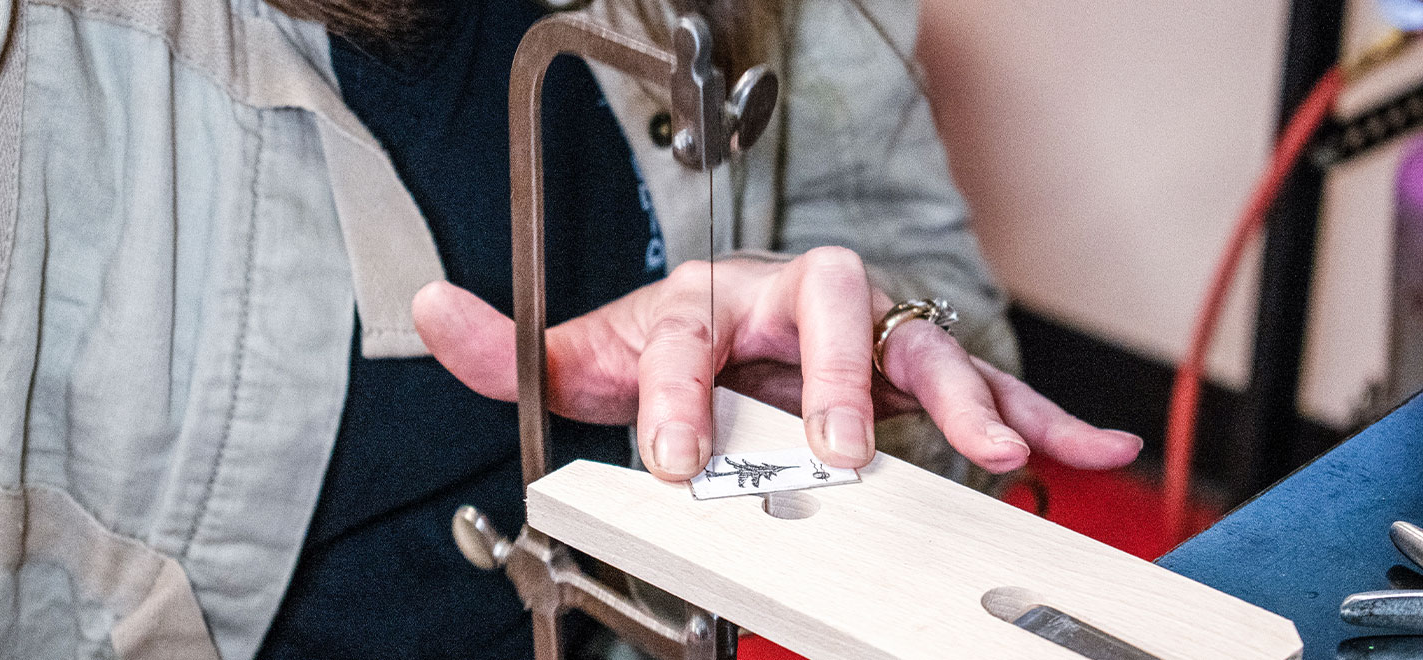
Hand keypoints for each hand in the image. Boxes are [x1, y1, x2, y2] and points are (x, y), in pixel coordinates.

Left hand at [412, 247, 1141, 480]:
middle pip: (828, 300)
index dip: (682, 395)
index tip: (676, 464)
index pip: (693, 334)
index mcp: (709, 300)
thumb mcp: (585, 357)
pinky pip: (982, 380)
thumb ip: (512, 349)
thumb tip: (428, 311)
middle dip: (835, 371)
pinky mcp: (907, 374)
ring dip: (960, 389)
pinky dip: (1037, 411)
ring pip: (919, 338)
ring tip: (992, 443)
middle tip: (833, 446)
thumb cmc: (664, 351)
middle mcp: (792, 304)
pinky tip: (1085, 447)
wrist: (727, 341)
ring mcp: (858, 336)